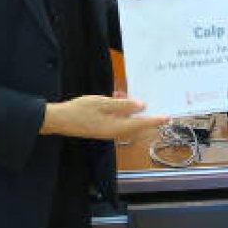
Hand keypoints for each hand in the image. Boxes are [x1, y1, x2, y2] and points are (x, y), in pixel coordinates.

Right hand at [41, 95, 167, 139]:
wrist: (60, 120)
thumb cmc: (81, 110)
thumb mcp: (104, 103)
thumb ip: (124, 105)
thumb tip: (142, 107)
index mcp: (117, 128)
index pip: (141, 124)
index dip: (155, 120)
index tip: (168, 118)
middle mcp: (115, 132)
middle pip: (135, 124)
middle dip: (144, 114)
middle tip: (153, 103)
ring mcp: (107, 130)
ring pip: (126, 120)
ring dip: (129, 109)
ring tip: (127, 95)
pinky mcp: (101, 127)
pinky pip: (116, 119)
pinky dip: (119, 109)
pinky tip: (115, 97)